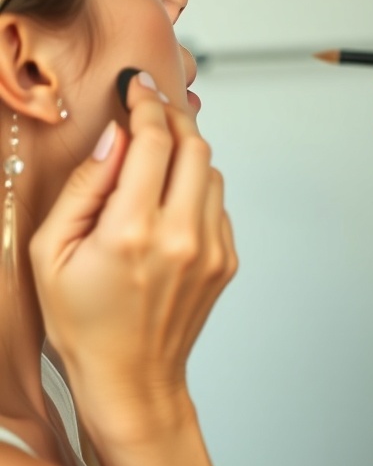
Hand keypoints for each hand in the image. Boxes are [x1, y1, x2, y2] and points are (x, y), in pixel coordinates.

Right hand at [30, 72, 237, 438]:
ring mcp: (211, 250)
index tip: (137, 86)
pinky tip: (168, 203)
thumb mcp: (54, 253)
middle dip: (173, 117)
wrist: (130, 378)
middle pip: (194, 146)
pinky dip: (196, 189)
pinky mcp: (225, 261)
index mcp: (132, 230)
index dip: (146, 103)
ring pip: (211, 172)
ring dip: (186, 154)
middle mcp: (181, 236)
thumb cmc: (83, 323)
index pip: (155, 140)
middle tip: (150, 109)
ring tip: (156, 158)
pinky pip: (218, 204)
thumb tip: (115, 136)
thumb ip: (85, 187)